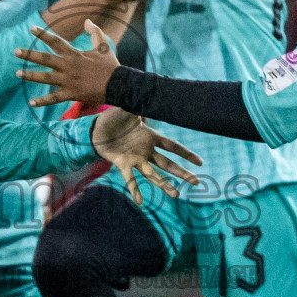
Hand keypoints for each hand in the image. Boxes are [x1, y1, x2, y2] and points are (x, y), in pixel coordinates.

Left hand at [16, 20, 119, 107]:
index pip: (55, 41)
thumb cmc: (110, 66)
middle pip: (45, 59)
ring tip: (17, 73)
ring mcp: (68, 81)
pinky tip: (31, 102)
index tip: (30, 28)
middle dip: (29, 55)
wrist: (119, 85)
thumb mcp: (103, 46)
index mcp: (74, 54)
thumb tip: (87, 21)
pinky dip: (42, 101)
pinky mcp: (71, 94)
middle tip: (15, 52)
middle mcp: (68, 66)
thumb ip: (94, 32)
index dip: (42, 34)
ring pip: (45, 78)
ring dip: (30, 76)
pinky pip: (53, 98)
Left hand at [89, 107, 203, 204]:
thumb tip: (156, 94)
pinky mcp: (123, 164)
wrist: (96, 128)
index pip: (173, 147)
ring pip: (153, 174)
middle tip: (196, 183)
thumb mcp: (130, 108)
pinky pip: (130, 179)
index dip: (186, 154)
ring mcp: (136, 159)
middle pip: (168, 164)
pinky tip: (140, 201)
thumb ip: (142, 105)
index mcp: (151, 137)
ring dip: (164, 184)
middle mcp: (146, 151)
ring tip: (176, 195)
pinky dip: (135, 189)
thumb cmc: (114, 118)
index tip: (200, 163)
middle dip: (182, 173)